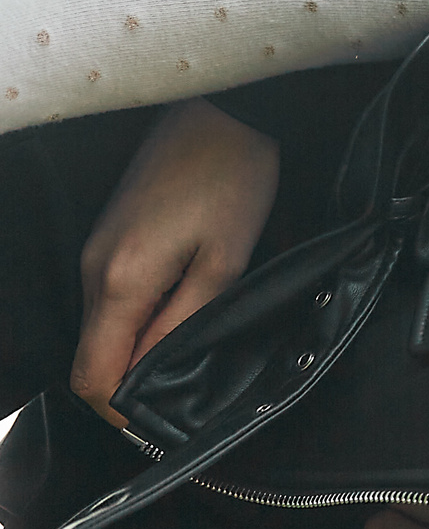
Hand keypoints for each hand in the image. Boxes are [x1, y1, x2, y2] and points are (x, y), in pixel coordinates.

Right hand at [71, 99, 279, 424]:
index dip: (121, 410)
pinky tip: (179, 307)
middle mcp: (95, 269)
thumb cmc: (234, 175)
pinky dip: (137, 316)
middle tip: (184, 391)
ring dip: (136, 348)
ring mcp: (98, 250)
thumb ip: (185, 323)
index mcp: (120, 281)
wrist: (224, 109)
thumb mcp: (226, 260)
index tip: (160, 419)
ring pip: (102, 327)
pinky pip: (112, 296)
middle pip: (92, 356)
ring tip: (189, 349)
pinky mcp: (111, 235)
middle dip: (131, 383)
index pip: (92, 376)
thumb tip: (156, 374)